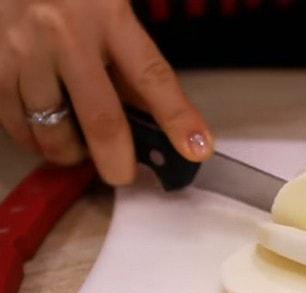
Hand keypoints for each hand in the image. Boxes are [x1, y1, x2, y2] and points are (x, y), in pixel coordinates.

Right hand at [0, 0, 212, 184]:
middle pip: (100, 118)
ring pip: (51, 127)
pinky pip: (12, 120)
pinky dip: (32, 137)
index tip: (197, 149)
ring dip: (69, 151)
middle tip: (120, 174)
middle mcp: (66, 33)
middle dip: (115, 160)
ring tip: (77, 147)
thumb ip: (127, 60)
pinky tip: (42, 131)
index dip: (178, 119)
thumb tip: (149, 118)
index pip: (153, 77)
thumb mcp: (109, 10)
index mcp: (109, 15)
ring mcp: (23, 48)